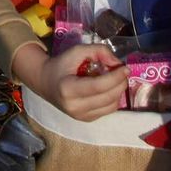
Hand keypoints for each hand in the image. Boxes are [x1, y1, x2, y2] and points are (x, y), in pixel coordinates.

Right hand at [12, 43, 126, 121]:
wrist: (45, 83)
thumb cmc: (61, 65)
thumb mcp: (76, 51)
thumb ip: (97, 51)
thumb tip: (117, 62)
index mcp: (68, 89)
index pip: (98, 86)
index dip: (115, 77)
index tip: (125, 68)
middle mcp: (74, 107)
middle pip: (108, 97)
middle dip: (121, 83)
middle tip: (123, 71)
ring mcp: (80, 116)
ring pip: (111, 106)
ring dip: (119, 91)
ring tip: (116, 79)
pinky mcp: (86, 119)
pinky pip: (108, 110)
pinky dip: (113, 98)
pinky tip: (109, 88)